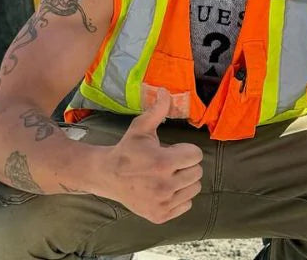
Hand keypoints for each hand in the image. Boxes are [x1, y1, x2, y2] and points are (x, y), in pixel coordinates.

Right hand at [101, 86, 203, 222]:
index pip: (196, 155)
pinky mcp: (160, 216)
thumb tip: (165, 90)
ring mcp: (162, 203)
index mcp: (162, 163)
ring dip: (184, 180)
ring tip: (167, 175)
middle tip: (170, 162)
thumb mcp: (141, 127)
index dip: (186, 150)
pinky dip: (180, 197)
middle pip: (197, 172)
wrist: (108, 176)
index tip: (173, 150)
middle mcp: (164, 186)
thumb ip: (158, 109)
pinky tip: (165, 188)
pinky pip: (187, 205)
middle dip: (186, 164)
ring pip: (194, 188)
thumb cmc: (128, 149)